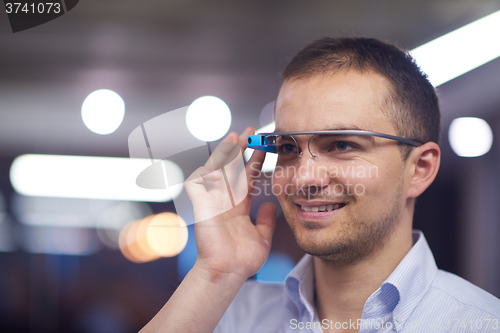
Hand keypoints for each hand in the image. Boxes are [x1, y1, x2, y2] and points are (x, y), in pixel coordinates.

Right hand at [184, 127, 275, 282]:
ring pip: (217, 170)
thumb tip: (270, 205)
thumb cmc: (242, 259)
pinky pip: (196, 183)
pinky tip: (213, 166)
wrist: (228, 271)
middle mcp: (226, 200)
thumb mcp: (262, 238)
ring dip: (225, 153)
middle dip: (240, 150)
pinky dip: (201, 173)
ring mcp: (212, 201)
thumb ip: (266, 221)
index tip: (264, 147)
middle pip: (233, 168)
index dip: (255, 162)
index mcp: (239, 206)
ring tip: (235, 137)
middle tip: (250, 133)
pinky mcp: (200, 205)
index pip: (248, 177)